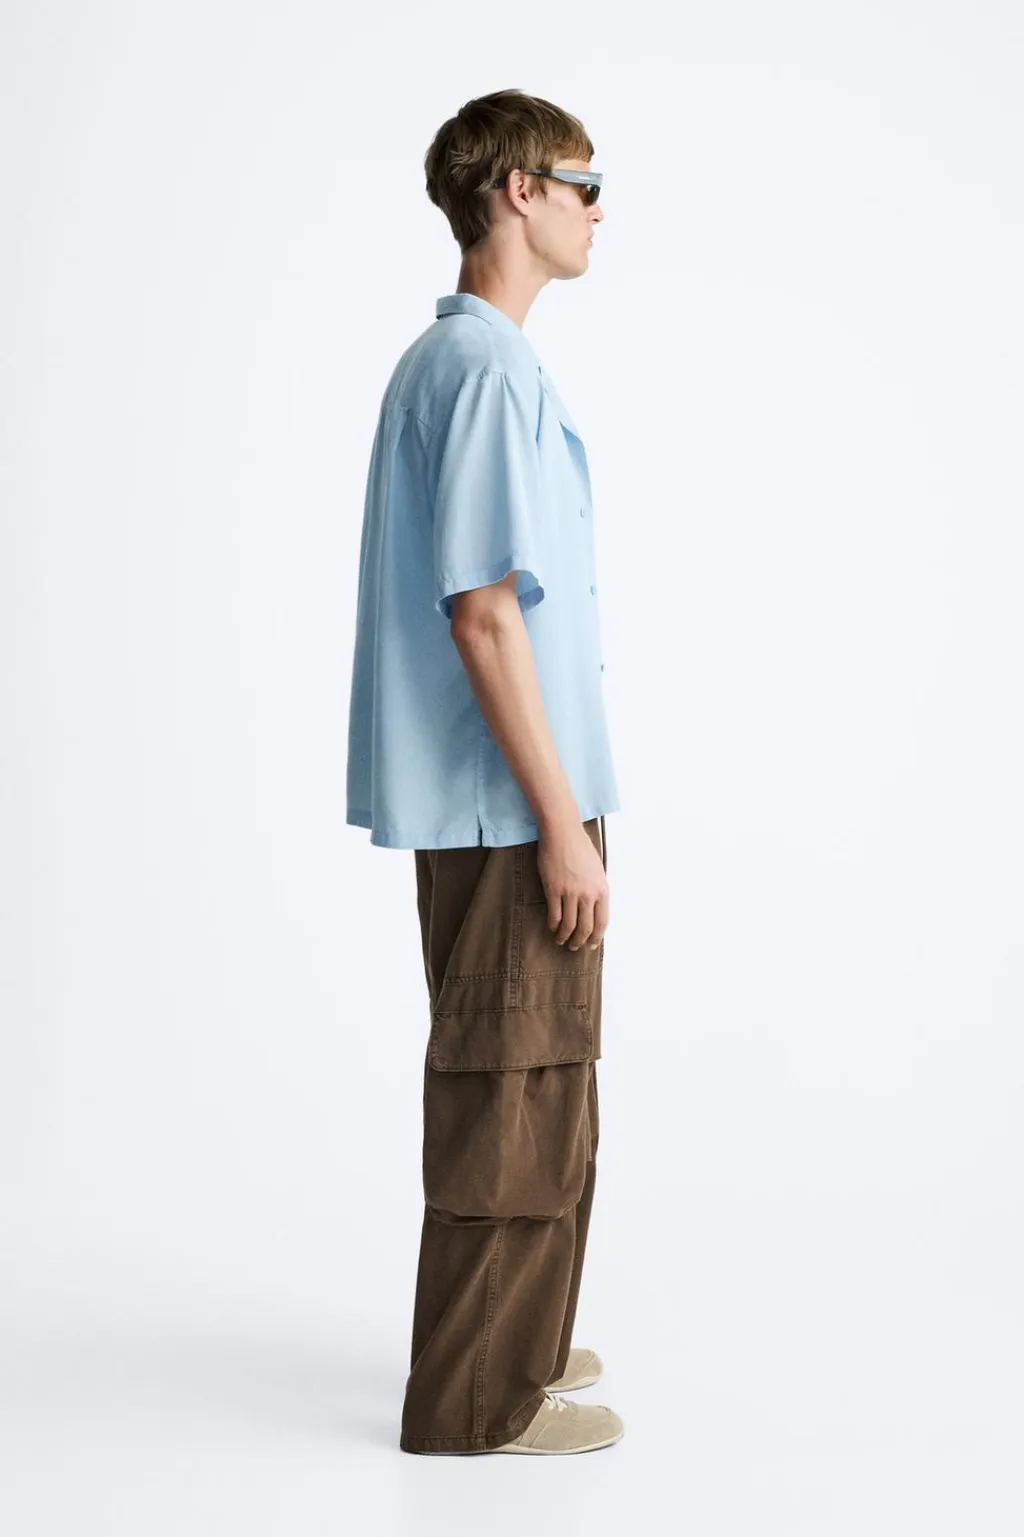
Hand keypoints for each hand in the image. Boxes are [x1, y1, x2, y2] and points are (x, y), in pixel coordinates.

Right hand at [536, 822, 609, 951]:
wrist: (563, 833)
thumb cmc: (580, 848)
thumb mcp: (597, 870)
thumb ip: (596, 889)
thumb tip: (592, 908)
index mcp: (602, 889)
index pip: (602, 922)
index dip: (596, 937)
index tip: (591, 944)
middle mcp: (588, 894)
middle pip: (585, 928)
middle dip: (580, 941)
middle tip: (574, 946)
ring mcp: (570, 892)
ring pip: (569, 925)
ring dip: (565, 937)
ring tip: (561, 941)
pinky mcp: (553, 889)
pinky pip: (554, 915)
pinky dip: (554, 925)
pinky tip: (552, 927)